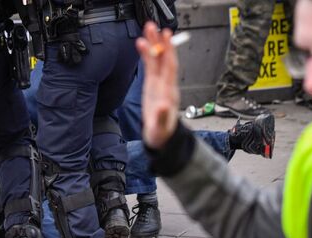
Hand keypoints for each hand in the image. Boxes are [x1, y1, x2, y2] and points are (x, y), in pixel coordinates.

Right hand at [136, 22, 179, 149]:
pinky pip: (150, 66)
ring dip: (153, 44)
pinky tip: (142, 44)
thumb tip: (163, 106)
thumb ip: (162, 117)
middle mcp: (166, 85)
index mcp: (168, 92)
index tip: (166, 37)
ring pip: (157, 60)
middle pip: (163, 59)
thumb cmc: (161, 132)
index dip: (168, 51)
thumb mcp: (161, 128)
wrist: (160, 137)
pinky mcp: (152, 85)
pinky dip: (147, 55)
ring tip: (148, 29)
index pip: (169, 67)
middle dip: (159, 42)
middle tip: (153, 26)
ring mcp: (159, 83)